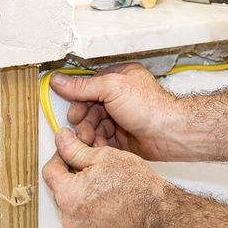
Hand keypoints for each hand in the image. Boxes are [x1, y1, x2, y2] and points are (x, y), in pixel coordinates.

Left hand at [42, 127, 166, 227]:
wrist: (156, 211)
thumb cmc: (135, 184)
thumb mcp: (102, 156)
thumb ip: (75, 148)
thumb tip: (62, 139)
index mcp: (68, 196)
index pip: (49, 170)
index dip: (59, 155)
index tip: (70, 150)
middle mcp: (70, 218)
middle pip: (60, 187)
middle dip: (72, 173)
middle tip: (92, 164)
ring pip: (72, 202)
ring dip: (82, 189)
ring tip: (103, 181)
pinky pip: (84, 215)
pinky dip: (91, 205)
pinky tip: (108, 195)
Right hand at [50, 63, 183, 160]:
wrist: (168, 134)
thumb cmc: (149, 107)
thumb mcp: (111, 88)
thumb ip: (83, 86)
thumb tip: (59, 81)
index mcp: (119, 79)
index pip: (88, 87)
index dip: (77, 100)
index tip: (71, 112)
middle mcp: (120, 97)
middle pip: (89, 108)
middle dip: (83, 120)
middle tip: (81, 129)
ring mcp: (122, 117)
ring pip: (95, 126)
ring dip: (89, 134)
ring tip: (89, 140)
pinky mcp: (124, 137)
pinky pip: (103, 140)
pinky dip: (98, 144)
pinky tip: (98, 148)